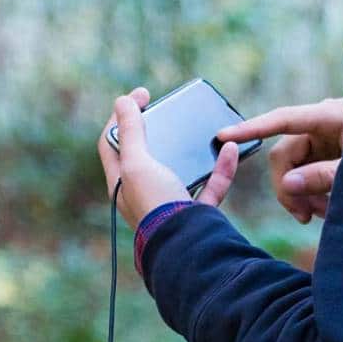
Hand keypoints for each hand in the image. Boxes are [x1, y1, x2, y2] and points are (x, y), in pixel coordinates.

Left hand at [96, 86, 241, 229]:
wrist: (185, 247)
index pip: (112, 141)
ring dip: (193, 148)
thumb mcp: (137, 163)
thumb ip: (131, 132)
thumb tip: (121, 102)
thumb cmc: (155, 205)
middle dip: (158, 129)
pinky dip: (222, 167)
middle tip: (169, 109)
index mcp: (121, 183)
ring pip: (181, 169)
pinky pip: (212, 185)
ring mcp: (171, 203)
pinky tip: (230, 149)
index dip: (122, 115)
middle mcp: (144, 193)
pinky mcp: (198, 213)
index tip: (143, 94)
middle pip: (146, 154)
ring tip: (200, 128)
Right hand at [216, 96, 342, 223]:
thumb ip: (323, 176)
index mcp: (329, 115)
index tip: (223, 135)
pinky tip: (326, 208)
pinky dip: (312, 192)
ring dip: (303, 195)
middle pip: (284, 155)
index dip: (252, 128)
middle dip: (290, 188)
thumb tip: (286, 183)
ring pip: (293, 168)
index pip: (282, 120)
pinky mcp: (326, 152)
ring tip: (323, 214)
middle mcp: (320, 123)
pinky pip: (305, 171)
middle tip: (305, 217)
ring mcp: (323, 138)